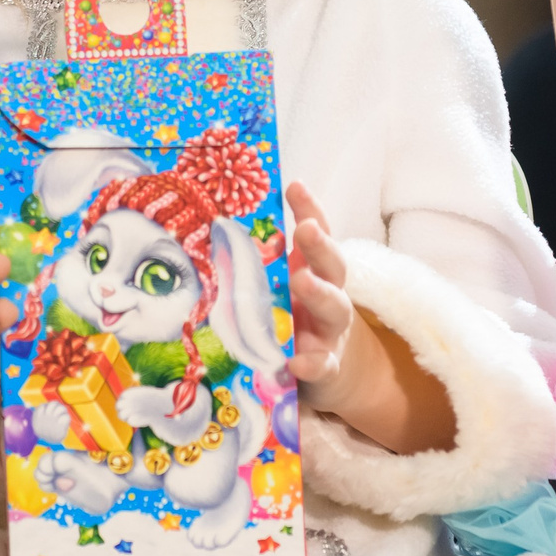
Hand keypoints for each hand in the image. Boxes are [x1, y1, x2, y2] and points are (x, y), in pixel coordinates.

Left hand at [282, 183, 360, 391]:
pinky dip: (313, 363)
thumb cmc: (295, 318)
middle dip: (320, 245)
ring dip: (320, 293)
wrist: (328, 370)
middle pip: (333, 265)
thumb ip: (263, 262)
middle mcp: (328, 294)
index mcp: (314, 269)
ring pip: (335, 309)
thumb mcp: (282, 286)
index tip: (295, 185)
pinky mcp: (327, 366)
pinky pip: (323, 364)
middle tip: (305, 229)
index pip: (317, 232)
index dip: (309, 209)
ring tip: (302, 281)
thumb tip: (220, 224)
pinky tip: (297, 362)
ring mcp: (330, 331)